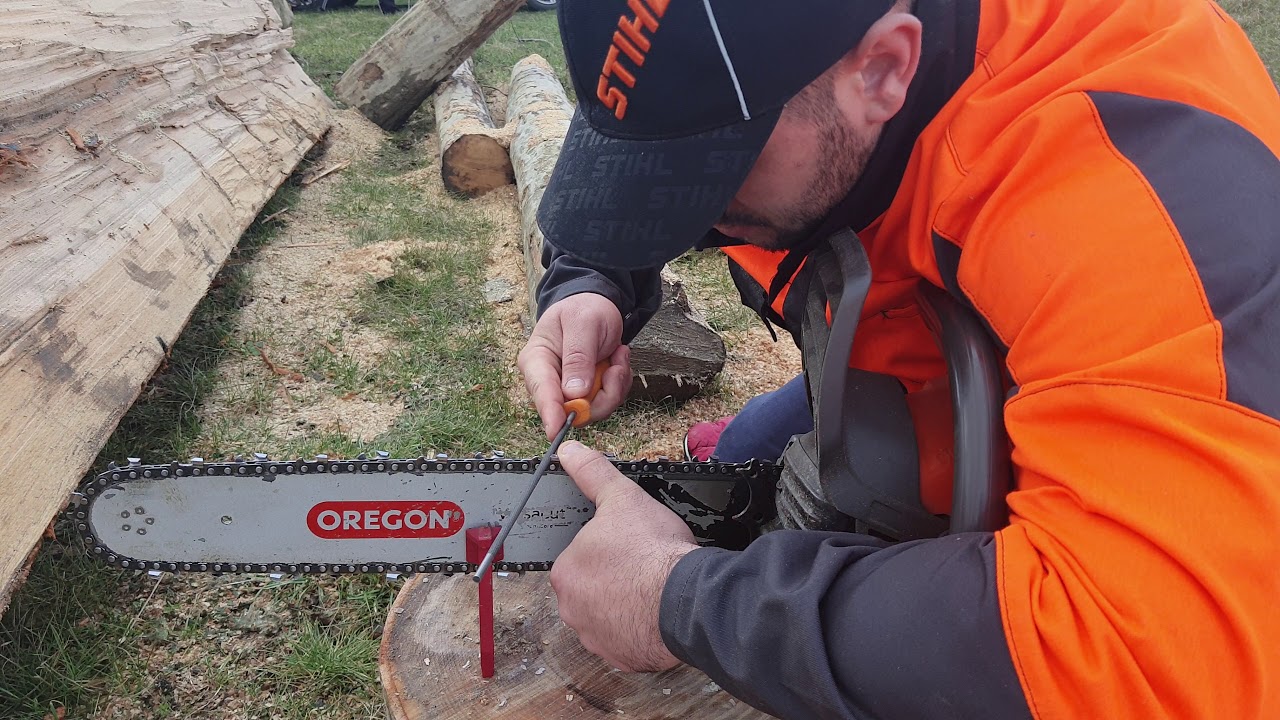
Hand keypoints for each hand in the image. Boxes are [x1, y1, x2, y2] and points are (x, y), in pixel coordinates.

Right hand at [518, 293, 632, 439]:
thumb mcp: (583, 323)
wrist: (596, 305)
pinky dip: (618, 384)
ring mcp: (568, 391)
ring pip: (593, 409)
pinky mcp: (586, 395)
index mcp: (536, 360)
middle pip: (571, 409)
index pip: (541, 391)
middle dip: (602, 392)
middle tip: (616, 364)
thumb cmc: (583, 309)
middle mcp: (548, 381)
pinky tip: (616, 361)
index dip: (550, 413)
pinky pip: (606, 402)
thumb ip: (578, 357)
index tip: (556, 430)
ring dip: (614, 385)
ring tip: (617, 356)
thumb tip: (574, 394)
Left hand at [550, 441, 696, 671]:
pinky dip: (638, 628)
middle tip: (641, 565)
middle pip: (589, 587)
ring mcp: (595, 637)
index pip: (578, 556)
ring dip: (623, 604)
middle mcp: (571, 609)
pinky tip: (655, 612)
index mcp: (565, 571)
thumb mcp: (623, 498)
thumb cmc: (653, 550)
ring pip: (606, 614)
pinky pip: (624, 639)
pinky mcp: (619, 656)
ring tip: (651, 587)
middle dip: (612, 578)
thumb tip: (569, 452)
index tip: (627, 546)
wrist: (686, 599)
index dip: (605, 548)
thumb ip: (593, 474)